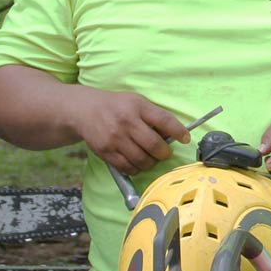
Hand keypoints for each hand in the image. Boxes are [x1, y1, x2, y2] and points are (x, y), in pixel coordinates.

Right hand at [67, 88, 189, 174]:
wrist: (85, 110)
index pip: (164, 120)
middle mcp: (126, 123)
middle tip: (164, 152)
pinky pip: (128, 167)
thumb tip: (173, 133)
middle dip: (164, 153)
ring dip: (151, 162)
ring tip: (151, 157)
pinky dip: (137, 168)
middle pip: (154, 145)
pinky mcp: (106, 152)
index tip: (185, 138)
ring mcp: (115, 139)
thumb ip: (154, 115)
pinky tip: (137, 161)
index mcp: (137, 107)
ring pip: (142, 160)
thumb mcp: (137, 102)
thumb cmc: (117, 106)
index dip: (179, 131)